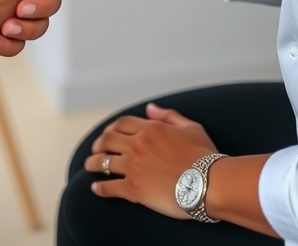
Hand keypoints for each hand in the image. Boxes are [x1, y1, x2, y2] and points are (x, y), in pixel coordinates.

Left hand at [85, 103, 219, 217]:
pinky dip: (100, 188)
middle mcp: (138, 145)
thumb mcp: (190, 127)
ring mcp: (134, 167)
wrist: (208, 183)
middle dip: (99, 143)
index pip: (123, 123)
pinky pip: (110, 187)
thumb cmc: (204, 155)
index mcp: (151, 128)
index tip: (108, 133)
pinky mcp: (134, 189)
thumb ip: (168, 115)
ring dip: (93, 163)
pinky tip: (95, 188)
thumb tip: (150, 107)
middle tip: (95, 148)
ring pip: (104, 162)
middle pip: (108, 140)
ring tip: (89, 165)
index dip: (112, 127)